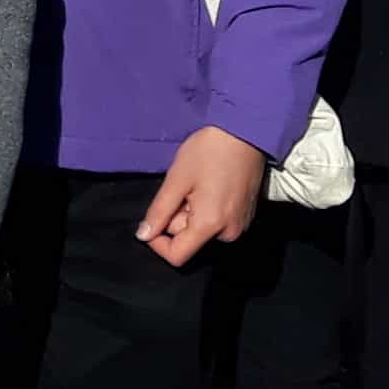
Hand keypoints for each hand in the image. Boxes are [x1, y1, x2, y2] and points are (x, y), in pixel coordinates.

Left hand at [137, 127, 264, 265]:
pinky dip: (206, 209)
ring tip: (197, 184)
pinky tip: (210, 185)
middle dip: (178, 217)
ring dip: (191, 212)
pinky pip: (216, 222)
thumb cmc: (209, 152)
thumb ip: (159, 211)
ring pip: (201, 229)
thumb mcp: (177, 179)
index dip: (158, 243)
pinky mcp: (245, 216)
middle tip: (183, 187)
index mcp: (211, 225)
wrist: (246, 132)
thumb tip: (143, 236)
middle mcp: (229, 233)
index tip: (154, 217)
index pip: (178, 256)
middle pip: (190, 239)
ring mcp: (240, 225)